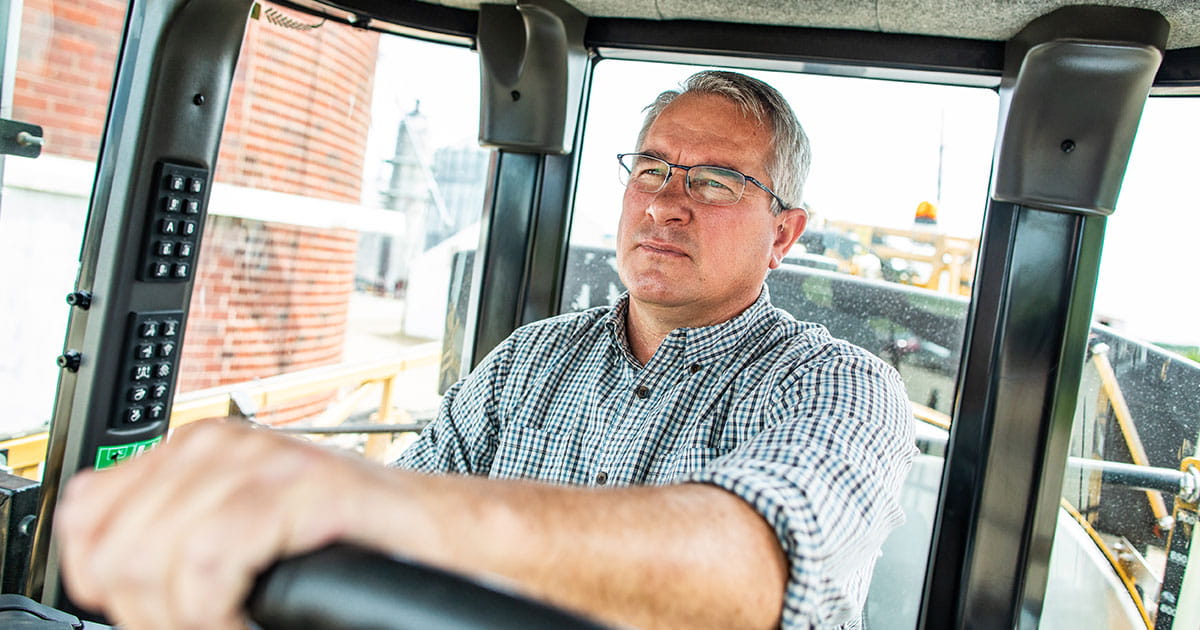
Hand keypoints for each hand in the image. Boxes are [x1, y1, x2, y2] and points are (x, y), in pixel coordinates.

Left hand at [55, 419, 419, 629]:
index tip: (150, 613)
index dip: (105, 582)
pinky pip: (212, 562)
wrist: (437, 535)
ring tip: (228, 624)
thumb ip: (175, 531)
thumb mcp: (237, 526)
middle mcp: (221, 445)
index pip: (88, 514)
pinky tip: (247, 620)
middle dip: (149, 612)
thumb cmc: (345, 541)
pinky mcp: (304, 488)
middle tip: (203, 625)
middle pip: (117, 550)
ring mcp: (264, 461)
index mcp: (194, 449)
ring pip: (156, 560)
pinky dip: (216, 612)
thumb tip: (108, 575)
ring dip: (187, 618)